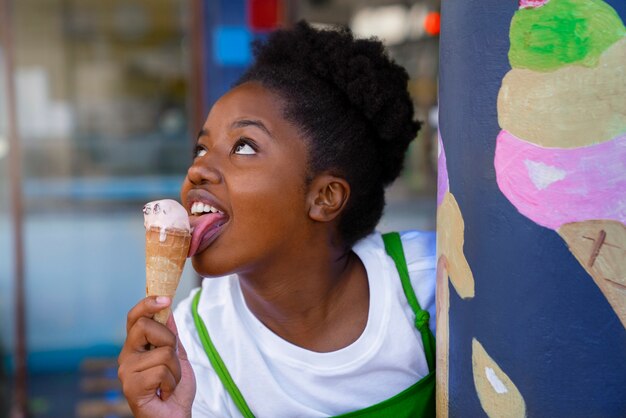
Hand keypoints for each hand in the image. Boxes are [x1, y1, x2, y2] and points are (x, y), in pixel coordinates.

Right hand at [118, 297, 195, 417]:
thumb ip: (171, 334)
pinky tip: (165, 392)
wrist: (175, 416)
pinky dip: (172, 382)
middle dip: (169, 341)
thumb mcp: (177, 356)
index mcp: (136, 346)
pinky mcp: (131, 386)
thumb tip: (167, 309)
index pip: (135, 317)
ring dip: (175, 369)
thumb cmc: (174, 389)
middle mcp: (127, 356)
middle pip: (146, 326)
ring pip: (162, 351)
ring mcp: (126, 371)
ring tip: (169, 382)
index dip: (147, 304)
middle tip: (171, 361)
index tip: (165, 298)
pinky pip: (162, 370)